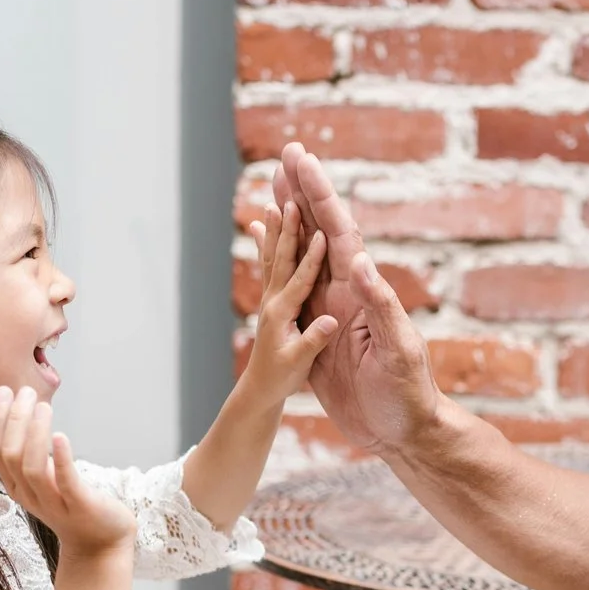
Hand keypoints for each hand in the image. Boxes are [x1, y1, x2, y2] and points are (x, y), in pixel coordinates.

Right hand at [0, 385, 133, 557]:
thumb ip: (32, 452)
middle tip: (27, 391)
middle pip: (10, 454)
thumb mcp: (45, 478)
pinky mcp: (79, 506)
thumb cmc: (72, 503)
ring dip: (35, 433)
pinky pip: (65, 482)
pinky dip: (61, 458)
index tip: (5, 390)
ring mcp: (53, 503)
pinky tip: (60, 436)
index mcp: (16, 486)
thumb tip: (26, 410)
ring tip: (43, 406)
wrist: (99, 542)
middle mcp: (29, 495)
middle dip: (15, 419)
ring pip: (31, 467)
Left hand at [238, 198, 339, 402]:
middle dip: (287, 230)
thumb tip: (330, 321)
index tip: (321, 233)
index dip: (311, 258)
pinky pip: (270, 265)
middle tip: (290, 201)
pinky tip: (258, 225)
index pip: (299, 280)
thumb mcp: (299, 363)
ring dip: (274, 229)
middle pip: (282, 259)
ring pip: (273, 257)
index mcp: (282, 313)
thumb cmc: (281, 378)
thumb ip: (313, 341)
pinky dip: (266, 243)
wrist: (259, 388)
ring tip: (273, 203)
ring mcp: (270, 298)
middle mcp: (273, 300)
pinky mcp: (272, 299)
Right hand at [268, 142, 444, 452]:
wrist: (404, 433)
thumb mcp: (396, 349)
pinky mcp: (321, 334)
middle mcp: (347, 292)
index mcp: (363, 290)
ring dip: (291, 218)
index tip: (300, 160)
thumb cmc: (408, 394)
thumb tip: (357, 260)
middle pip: (320, 231)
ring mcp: (332, 311)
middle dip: (303, 192)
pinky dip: (281, 265)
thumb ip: (380, 305)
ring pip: (305, 254)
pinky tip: (271, 252)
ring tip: (274, 186)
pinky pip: (295, 290)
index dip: (318, 193)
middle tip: (286, 153)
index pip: (337, 231)